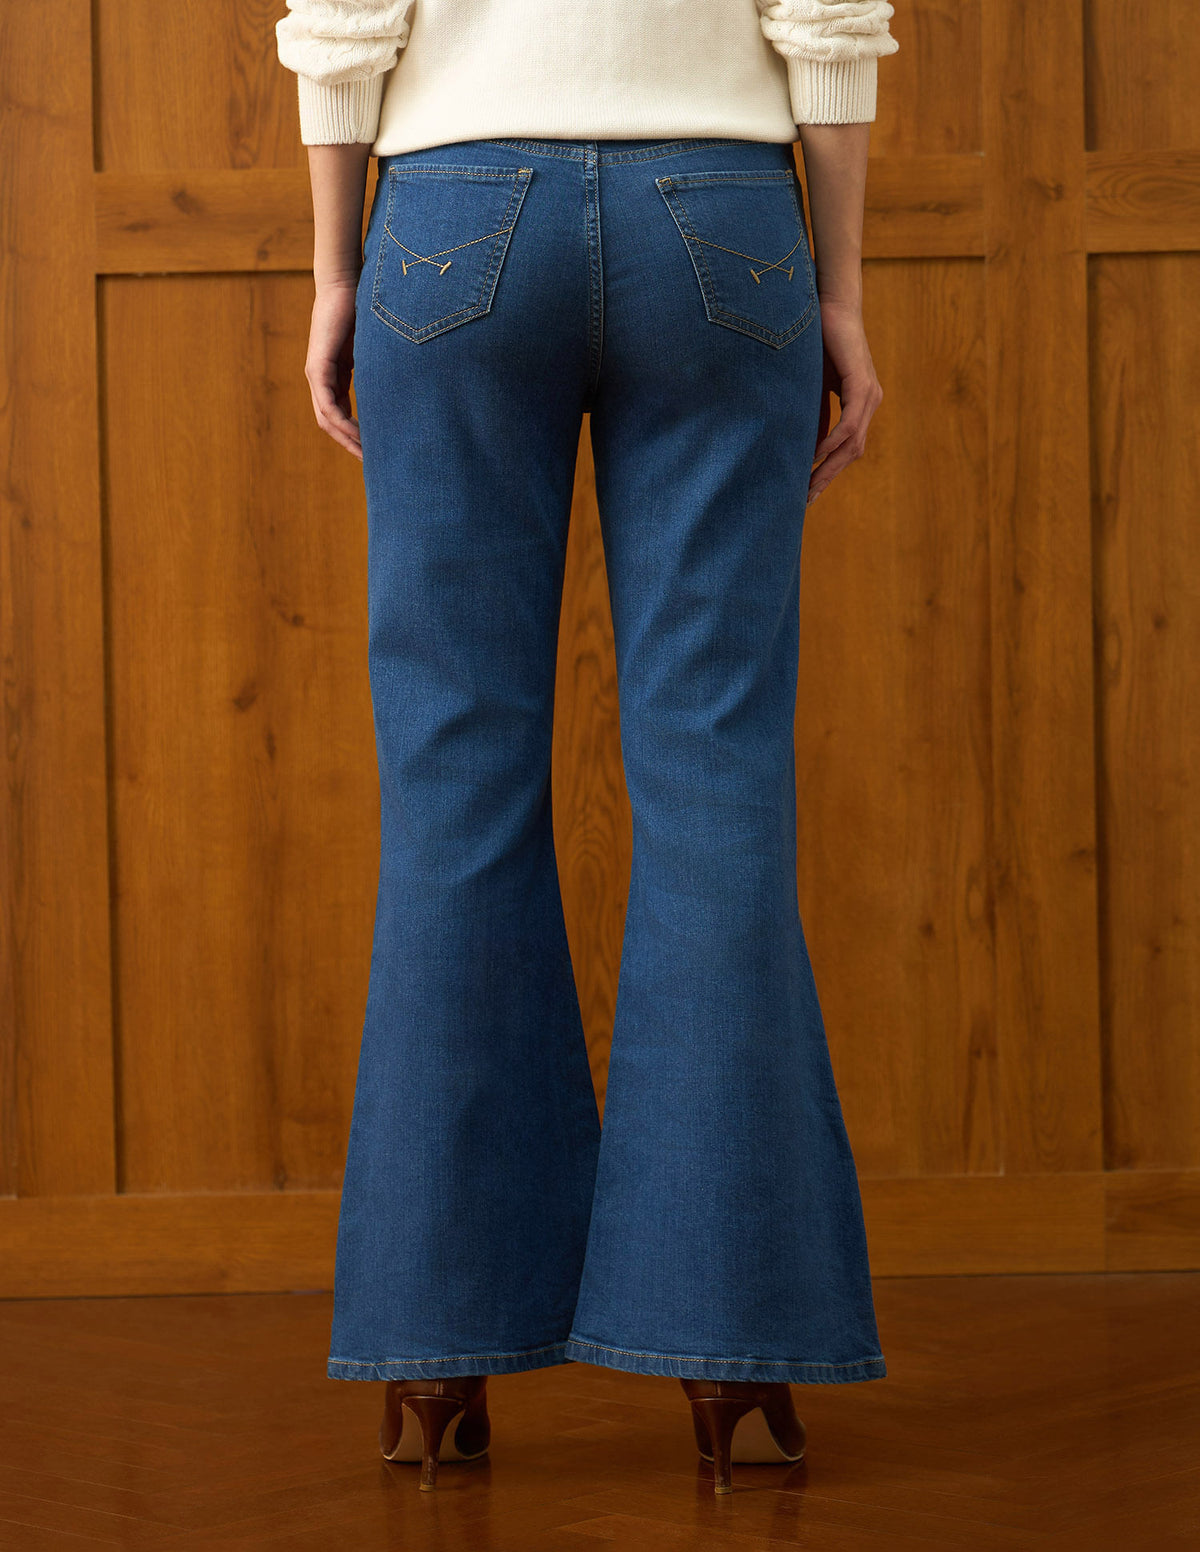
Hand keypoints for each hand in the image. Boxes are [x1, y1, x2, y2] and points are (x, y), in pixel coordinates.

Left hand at [305, 276, 361, 459]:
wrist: (345, 282)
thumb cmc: (363, 308)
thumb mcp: (373, 348)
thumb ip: (378, 368)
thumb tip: (401, 385)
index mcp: (334, 374)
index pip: (339, 413)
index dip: (354, 435)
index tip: (374, 450)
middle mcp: (321, 377)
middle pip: (330, 423)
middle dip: (350, 444)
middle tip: (371, 463)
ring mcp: (316, 373)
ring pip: (326, 418)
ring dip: (346, 438)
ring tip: (366, 454)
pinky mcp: (317, 366)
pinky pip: (328, 404)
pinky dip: (342, 421)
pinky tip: (357, 432)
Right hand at [808, 297, 882, 504]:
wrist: (830, 304)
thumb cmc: (819, 341)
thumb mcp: (814, 387)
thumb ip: (816, 414)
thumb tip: (806, 447)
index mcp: (860, 404)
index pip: (847, 448)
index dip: (828, 472)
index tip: (809, 493)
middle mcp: (870, 402)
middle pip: (852, 453)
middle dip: (827, 478)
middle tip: (806, 499)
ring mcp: (869, 393)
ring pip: (853, 443)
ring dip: (829, 466)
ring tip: (809, 484)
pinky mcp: (861, 383)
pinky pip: (850, 422)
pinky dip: (834, 441)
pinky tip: (818, 454)